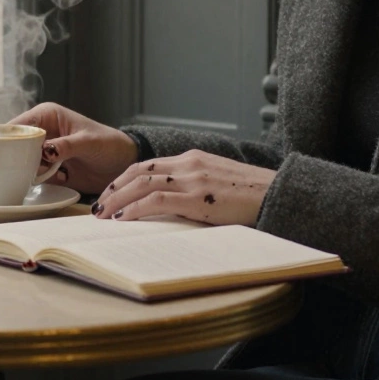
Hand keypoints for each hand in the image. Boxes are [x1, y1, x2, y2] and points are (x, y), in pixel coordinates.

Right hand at [9, 102, 137, 193]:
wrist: (121, 165)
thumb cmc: (109, 144)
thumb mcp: (88, 142)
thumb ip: (66, 146)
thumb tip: (44, 151)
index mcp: (46, 115)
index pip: (18, 124)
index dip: (9, 137)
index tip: (6, 152)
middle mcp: (40, 132)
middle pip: (14, 144)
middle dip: (17, 157)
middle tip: (28, 166)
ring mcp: (41, 151)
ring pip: (20, 161)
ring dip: (28, 170)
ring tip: (51, 172)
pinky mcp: (46, 169)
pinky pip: (31, 176)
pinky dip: (37, 180)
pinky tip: (55, 178)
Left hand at [92, 150, 275, 225]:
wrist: (280, 194)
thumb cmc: (254, 195)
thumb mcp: (219, 184)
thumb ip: (195, 188)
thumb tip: (172, 207)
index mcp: (194, 158)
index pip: (149, 165)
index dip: (125, 179)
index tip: (111, 193)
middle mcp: (189, 164)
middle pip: (138, 171)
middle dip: (114, 188)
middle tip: (98, 206)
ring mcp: (193, 179)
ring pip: (142, 183)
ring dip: (117, 200)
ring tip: (102, 215)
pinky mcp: (198, 198)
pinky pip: (156, 201)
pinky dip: (134, 209)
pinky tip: (123, 220)